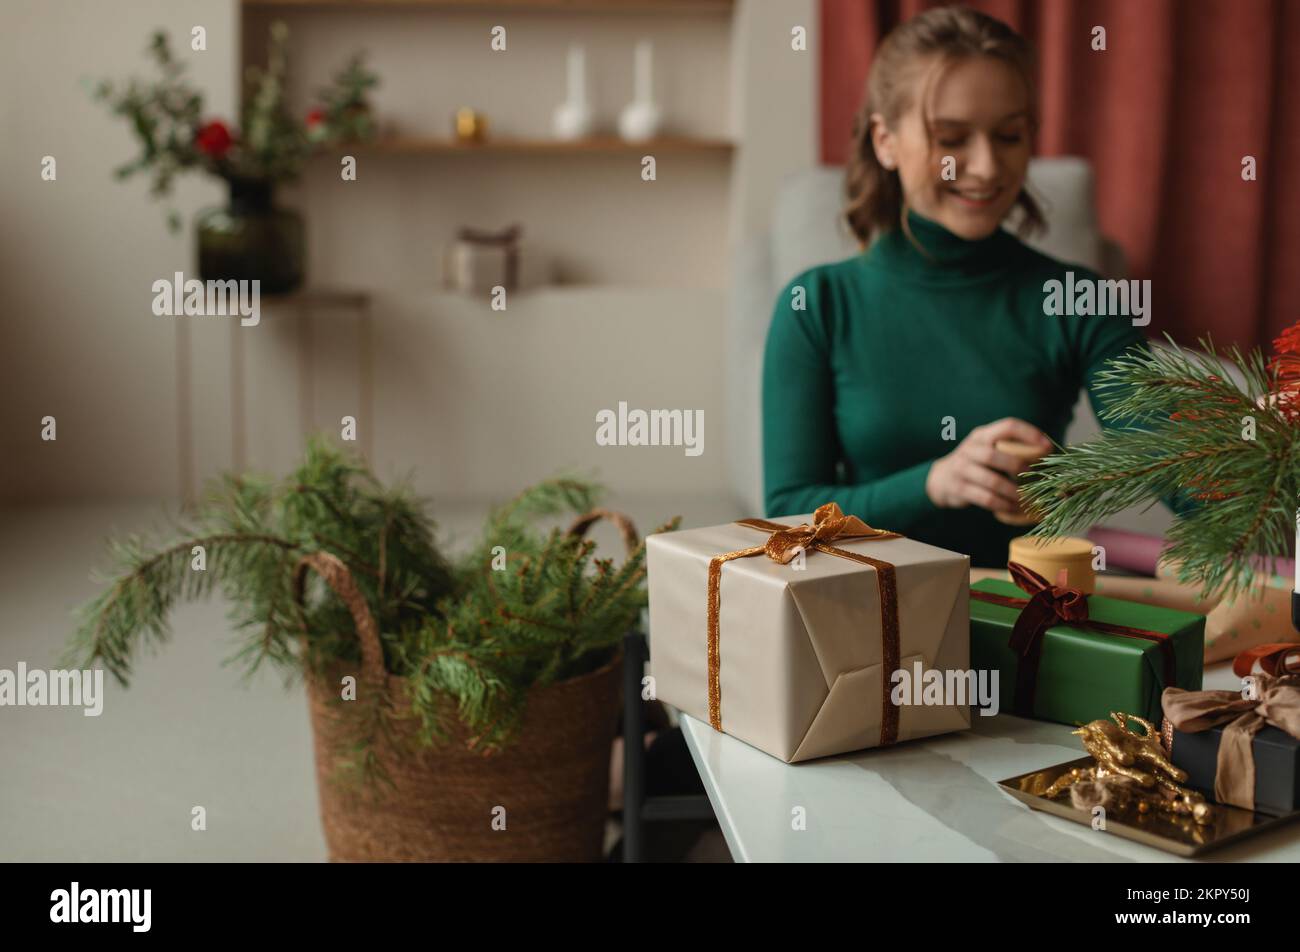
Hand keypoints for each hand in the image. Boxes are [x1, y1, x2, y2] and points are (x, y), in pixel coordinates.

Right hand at [924, 418, 1051, 512]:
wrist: (941, 479)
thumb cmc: (976, 464)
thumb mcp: (988, 449)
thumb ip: (1010, 449)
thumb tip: (1050, 454)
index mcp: (982, 435)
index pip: (1007, 426)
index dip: (1029, 434)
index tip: (1047, 447)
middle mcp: (970, 448)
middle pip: (995, 455)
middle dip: (1019, 466)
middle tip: (1035, 477)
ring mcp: (961, 468)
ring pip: (991, 480)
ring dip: (1013, 492)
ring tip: (1027, 499)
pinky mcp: (958, 488)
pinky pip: (985, 498)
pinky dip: (1002, 505)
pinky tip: (1013, 508)